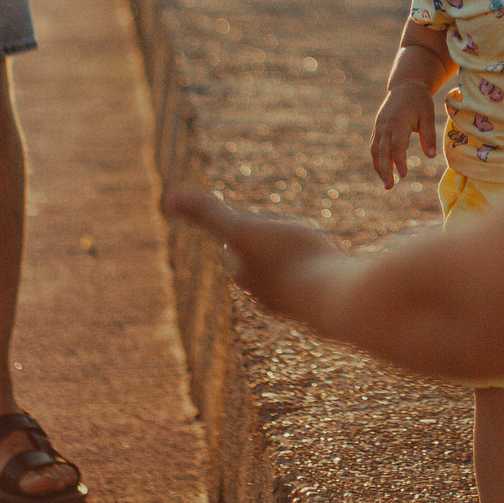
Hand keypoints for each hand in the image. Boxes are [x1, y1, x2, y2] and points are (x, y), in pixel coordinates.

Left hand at [163, 189, 345, 323]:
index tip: (237, 220)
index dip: (236, 231)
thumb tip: (167, 198)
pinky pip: (318, 287)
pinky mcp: (325, 304)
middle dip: (262, 250)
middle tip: (268, 232)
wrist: (336, 298)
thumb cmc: (290, 258)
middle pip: (259, 267)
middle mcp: (269, 293)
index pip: (232, 250)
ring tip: (304, 249)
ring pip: (289, 278)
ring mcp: (298, 301)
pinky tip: (334, 271)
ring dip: (293, 264)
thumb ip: (207, 213)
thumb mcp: (243, 228)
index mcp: (246, 274)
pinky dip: (320, 275)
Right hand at [369, 85, 438, 188]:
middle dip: (385, 170)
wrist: (405, 85)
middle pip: (382, 151)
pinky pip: (374, 146)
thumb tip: (431, 156)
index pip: (397, 146)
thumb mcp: (428, 115)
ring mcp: (379, 126)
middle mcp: (385, 125)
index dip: (399, 161)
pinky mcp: (378, 128)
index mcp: (398, 121)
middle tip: (390, 187)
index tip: (403, 175)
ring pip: (375, 150)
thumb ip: (429, 135)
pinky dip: (377, 159)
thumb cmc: (419, 101)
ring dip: (379, 167)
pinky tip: (383, 171)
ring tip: (387, 184)